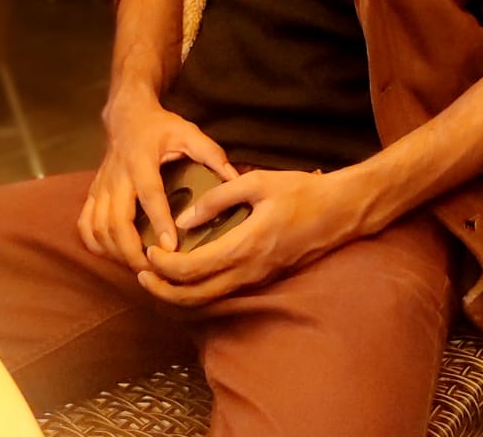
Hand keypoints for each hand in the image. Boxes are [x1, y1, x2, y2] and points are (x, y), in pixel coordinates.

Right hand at [77, 95, 237, 272]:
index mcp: (141, 160)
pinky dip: (96, 244)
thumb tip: (235, 179)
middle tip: (154, 269)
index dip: (159, 222)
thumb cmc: (162, 127)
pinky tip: (114, 254)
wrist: (127, 116)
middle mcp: (117, 175)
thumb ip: (212, 155)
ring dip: (115, 252)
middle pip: (116, 220)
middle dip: (131, 250)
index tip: (171, 247)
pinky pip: (85, 225)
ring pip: (98, 227)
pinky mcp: (92, 193)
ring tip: (139, 267)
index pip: (149, 195)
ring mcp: (101, 186)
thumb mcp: (189, 132)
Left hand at [137, 167, 357, 305]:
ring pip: (208, 300)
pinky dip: (198, 289)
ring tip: (159, 274)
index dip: (165, 265)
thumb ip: (219, 197)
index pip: (193, 269)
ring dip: (178, 293)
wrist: (340, 212)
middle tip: (143, 271)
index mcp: (246, 246)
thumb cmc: (302, 192)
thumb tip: (185, 217)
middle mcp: (249, 271)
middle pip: (194, 297)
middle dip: (162, 290)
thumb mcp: (259, 182)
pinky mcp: (262, 279)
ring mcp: (256, 279)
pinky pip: (222, 293)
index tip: (150, 249)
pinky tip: (189, 271)